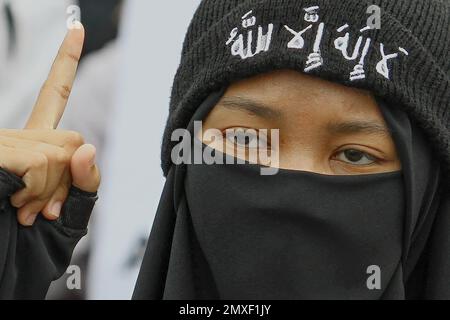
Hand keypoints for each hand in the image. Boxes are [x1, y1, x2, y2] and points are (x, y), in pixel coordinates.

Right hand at [0, 23, 99, 225]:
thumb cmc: (28, 241)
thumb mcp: (69, 211)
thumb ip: (86, 181)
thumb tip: (89, 145)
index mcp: (36, 144)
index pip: (56, 95)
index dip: (66, 60)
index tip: (76, 26)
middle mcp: (16, 136)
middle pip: (75, 140)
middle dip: (69, 181)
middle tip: (43, 208)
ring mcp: (2, 142)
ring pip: (63, 154)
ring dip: (52, 192)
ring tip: (25, 210)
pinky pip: (42, 164)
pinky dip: (38, 192)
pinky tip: (15, 205)